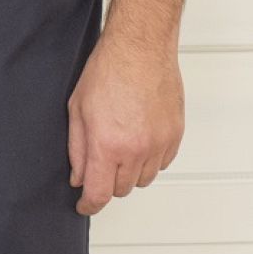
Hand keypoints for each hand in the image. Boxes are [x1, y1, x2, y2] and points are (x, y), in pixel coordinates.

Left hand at [66, 32, 183, 215]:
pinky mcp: (175, 136)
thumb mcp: (77, 108)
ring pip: (143, 180)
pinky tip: (138, 139)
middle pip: (121, 189)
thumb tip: (78, 177)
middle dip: (107, 181)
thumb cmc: (107, 70)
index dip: (89, 205)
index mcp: (107, 144)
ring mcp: (159, 144)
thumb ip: (77, 148)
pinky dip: (149, 160)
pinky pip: (162, 164)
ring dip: (129, 172)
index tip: (84, 205)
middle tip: (99, 160)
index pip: (99, 194)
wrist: (139, 48)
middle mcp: (136, 150)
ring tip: (119, 145)